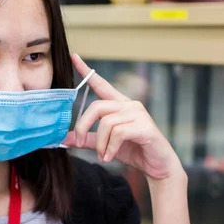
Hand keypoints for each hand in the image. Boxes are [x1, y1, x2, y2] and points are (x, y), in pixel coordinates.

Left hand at [63, 54, 182, 180]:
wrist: (158, 167)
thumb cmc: (134, 152)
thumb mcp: (106, 145)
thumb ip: (87, 139)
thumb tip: (65, 139)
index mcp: (119, 106)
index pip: (101, 84)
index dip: (87, 71)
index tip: (73, 56)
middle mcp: (130, 105)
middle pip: (96, 106)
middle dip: (83, 126)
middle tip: (78, 143)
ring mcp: (139, 114)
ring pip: (106, 123)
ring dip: (100, 144)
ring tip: (103, 156)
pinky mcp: (145, 127)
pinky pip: (118, 133)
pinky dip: (110, 147)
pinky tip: (110, 157)